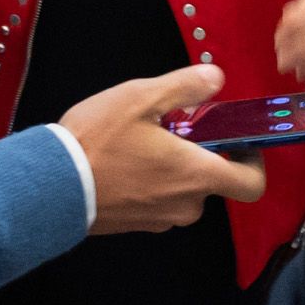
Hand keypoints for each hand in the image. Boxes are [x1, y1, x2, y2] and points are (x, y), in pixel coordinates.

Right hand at [60, 62, 267, 234]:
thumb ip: (186, 86)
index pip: (251, 184)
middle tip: (177, 129)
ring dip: (175, 169)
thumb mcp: (141, 97)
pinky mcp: (138, 225)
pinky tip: (126, 161)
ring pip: (184, 192)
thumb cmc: (98, 141)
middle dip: (202, 156)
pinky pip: (160, 201)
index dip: (253, 161)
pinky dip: (153, 182)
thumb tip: (216, 78)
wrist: (51, 186)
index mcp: (197, 175)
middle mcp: (185, 205)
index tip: (237, 140)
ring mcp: (161, 219)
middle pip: (214, 183)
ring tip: (144, 142)